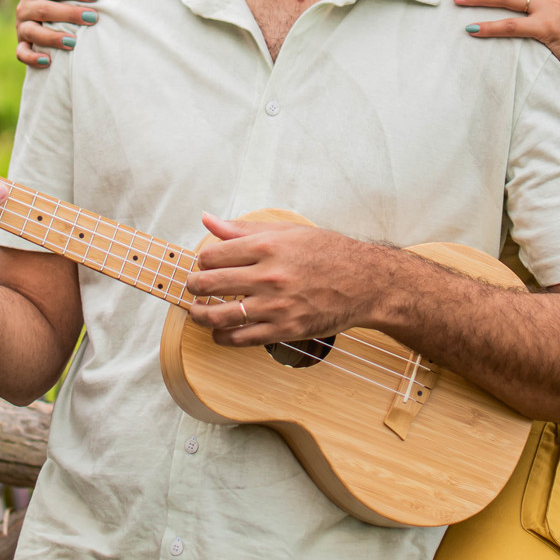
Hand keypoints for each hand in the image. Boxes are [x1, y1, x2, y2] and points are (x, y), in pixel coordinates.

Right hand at [15, 0, 98, 68]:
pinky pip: (21, 53)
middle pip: (44, 10)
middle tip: (92, 18)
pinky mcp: (22, 44)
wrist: (45, 14)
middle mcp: (24, 7)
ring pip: (32, 32)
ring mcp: (21, 27)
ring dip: (52, 38)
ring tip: (73, 42)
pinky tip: (48, 61)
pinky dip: (32, 58)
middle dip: (70, 14)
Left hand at [185, 214, 397, 348]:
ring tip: (197, 312)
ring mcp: (275, 305)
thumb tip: (208, 220)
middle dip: (193, 286)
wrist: (365, 282)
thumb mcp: (288, 231)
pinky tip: (220, 333)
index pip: (212, 255)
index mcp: (267, 246)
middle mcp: (268, 275)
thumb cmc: (329, 253)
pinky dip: (222, 338)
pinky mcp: (284, 329)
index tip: (204, 265)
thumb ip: (243, 228)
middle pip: (208, 284)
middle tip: (193, 287)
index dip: (202, 261)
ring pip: (218, 315)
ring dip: (199, 315)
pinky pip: (240, 339)